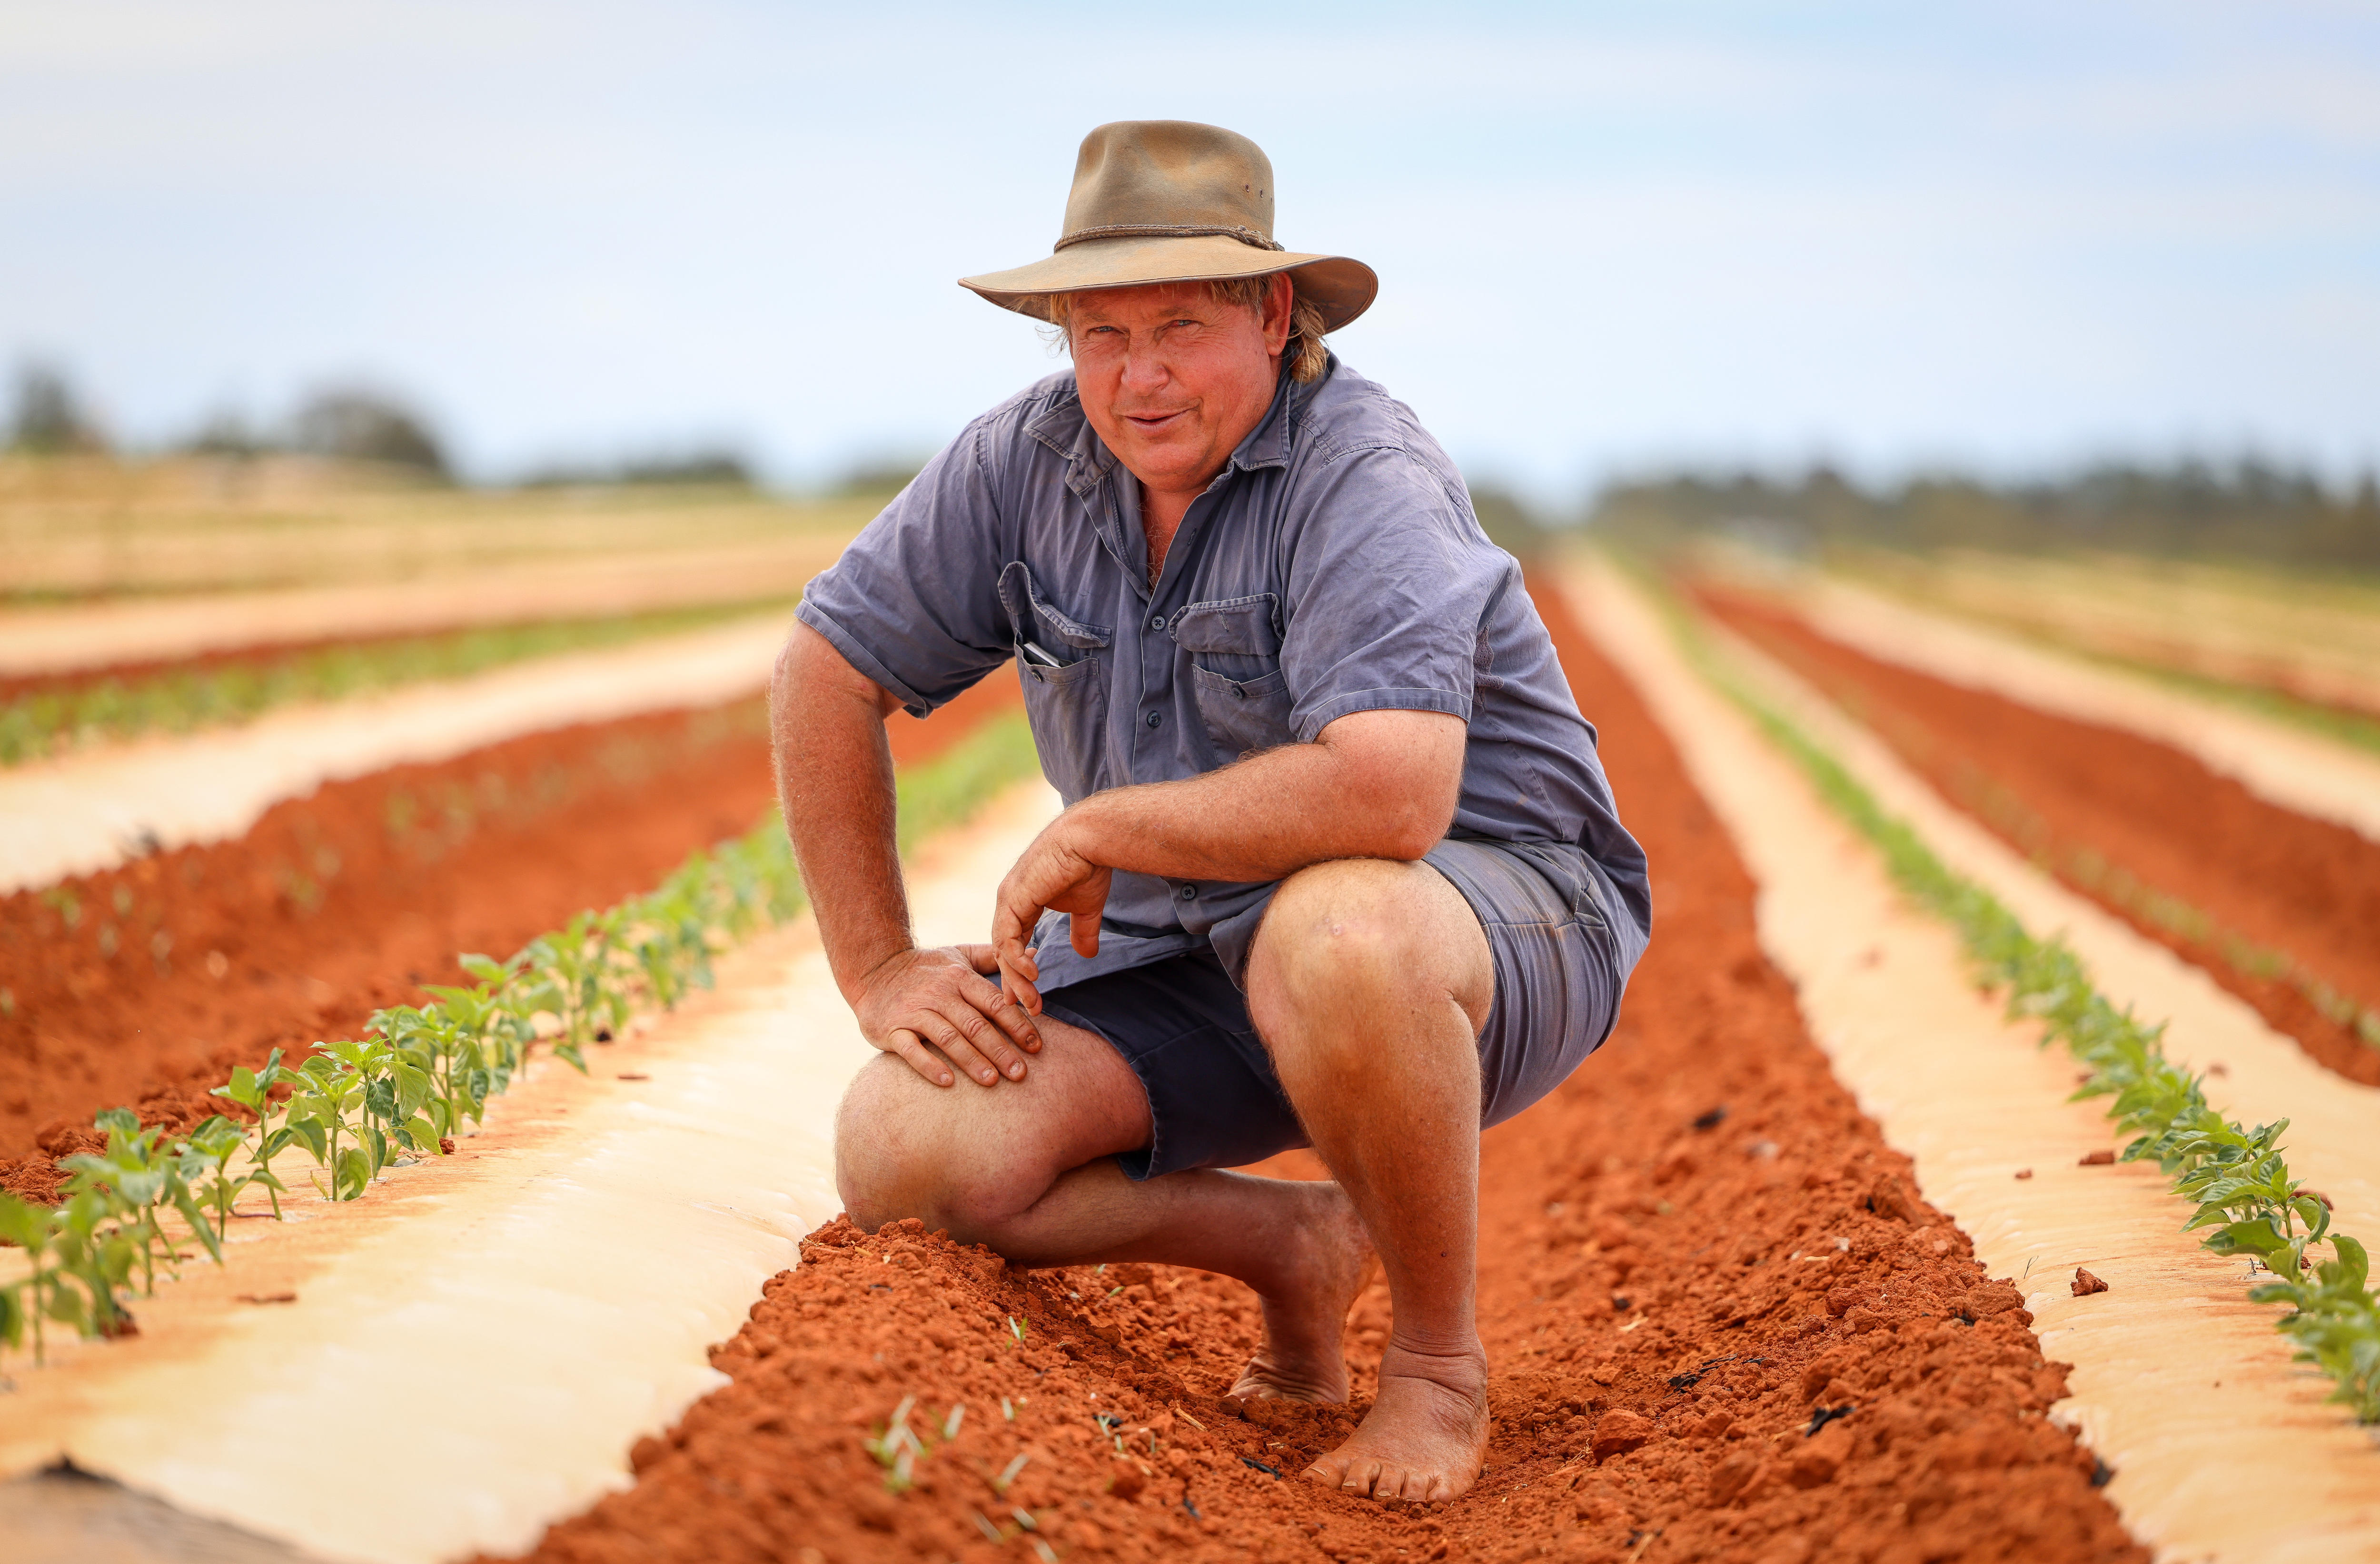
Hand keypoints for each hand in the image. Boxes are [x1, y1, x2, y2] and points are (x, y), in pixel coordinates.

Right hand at [853, 944, 1042, 1087]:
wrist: (873, 969)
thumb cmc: (925, 968)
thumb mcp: (959, 956)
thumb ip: (994, 958)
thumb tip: (1033, 952)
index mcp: (959, 978)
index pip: (994, 1003)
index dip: (1017, 1025)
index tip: (1036, 1047)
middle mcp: (939, 994)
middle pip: (975, 1025)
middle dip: (1000, 1050)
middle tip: (1020, 1073)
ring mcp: (914, 1012)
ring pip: (948, 1038)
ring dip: (972, 1061)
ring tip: (992, 1081)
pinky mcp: (892, 1029)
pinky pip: (911, 1050)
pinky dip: (929, 1065)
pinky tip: (948, 1082)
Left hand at [990, 814, 1114, 1012]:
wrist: (1090, 841)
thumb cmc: (1088, 866)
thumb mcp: (1085, 908)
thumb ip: (1081, 932)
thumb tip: (1086, 955)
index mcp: (1021, 902)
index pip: (1012, 943)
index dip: (1019, 971)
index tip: (1027, 996)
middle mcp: (1009, 902)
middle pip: (1004, 951)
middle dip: (1015, 982)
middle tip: (1028, 1008)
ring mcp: (1008, 900)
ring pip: (1003, 949)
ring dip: (1017, 978)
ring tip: (1032, 1000)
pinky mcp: (1012, 900)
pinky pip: (1006, 939)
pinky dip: (1017, 960)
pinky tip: (1033, 975)